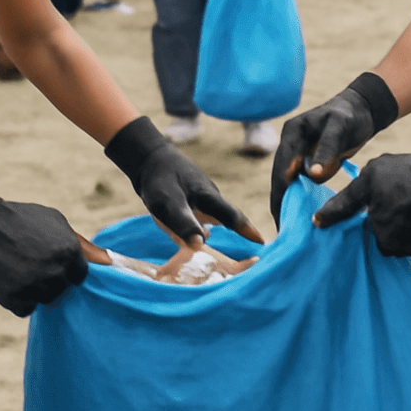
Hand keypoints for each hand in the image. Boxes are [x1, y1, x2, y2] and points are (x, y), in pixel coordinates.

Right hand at [0, 167, 87, 316]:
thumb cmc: (23, 220)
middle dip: (53, 279)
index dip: (69, 268)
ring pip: (47, 301)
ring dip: (38, 290)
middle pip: (64, 290)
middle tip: (35, 262)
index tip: (55, 260)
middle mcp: (55, 272)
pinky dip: (21, 299)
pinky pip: (27, 309)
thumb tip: (111, 262)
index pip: (81, 276)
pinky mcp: (15, 300)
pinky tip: (12, 279)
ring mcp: (35, 288)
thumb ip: (83, 245)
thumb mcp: (55, 222)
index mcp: (69, 252)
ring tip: (23, 269)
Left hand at [106, 117, 263, 244]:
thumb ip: (183, 223)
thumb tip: (201, 244)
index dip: (247, 229)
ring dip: (206, 233)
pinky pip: (197, 217)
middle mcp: (209, 197)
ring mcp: (200, 197)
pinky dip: (195, 228)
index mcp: (207, 196)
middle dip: (236, 232)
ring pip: (207, 220)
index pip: (232, 216)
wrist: (147, 158)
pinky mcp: (190, 199)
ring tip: (207, 248)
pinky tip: (186, 234)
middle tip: (247, 252)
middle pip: (225, 219)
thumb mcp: (167, 203)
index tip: (262, 242)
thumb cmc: (158, 180)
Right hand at [270, 73, 397, 225]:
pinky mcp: (307, 162)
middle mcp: (290, 144)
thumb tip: (312, 176)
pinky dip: (300, 198)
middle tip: (283, 230)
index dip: (281, 191)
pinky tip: (304, 216)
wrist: (362, 110)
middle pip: (280, 178)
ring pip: (287, 183)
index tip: (282, 215)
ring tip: (290, 229)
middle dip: (280, 202)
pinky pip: (300, 183)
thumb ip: (327, 148)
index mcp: (292, 133)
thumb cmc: (351, 116)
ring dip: (288, 203)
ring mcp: (297, 153)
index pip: (282, 167)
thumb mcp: (340, 128)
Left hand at [313, 126, 410, 256]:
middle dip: (372, 225)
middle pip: (372, 239)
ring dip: (389, 228)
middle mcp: (395, 247)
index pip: (355, 237)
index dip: (352, 224)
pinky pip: (405, 241)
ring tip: (394, 204)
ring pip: (389, 240)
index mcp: (378, 233)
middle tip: (380, 202)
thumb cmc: (403, 174)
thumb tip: (316, 222)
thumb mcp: (367, 181)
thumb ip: (343, 203)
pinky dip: (404, 229)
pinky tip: (407, 210)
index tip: (354, 214)